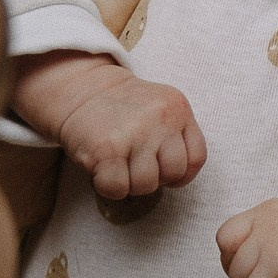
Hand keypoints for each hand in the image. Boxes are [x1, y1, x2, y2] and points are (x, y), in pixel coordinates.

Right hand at [16, 53, 206, 199]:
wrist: (81, 89)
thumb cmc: (123, 108)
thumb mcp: (161, 108)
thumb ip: (177, 135)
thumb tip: (180, 177)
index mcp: (177, 108)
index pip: (196, 159)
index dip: (180, 173)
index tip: (162, 168)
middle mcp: (160, 119)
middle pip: (173, 173)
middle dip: (155, 177)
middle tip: (136, 164)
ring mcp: (134, 134)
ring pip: (146, 185)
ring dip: (130, 183)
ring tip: (119, 164)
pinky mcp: (106, 150)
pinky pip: (118, 189)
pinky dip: (109, 187)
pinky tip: (103, 170)